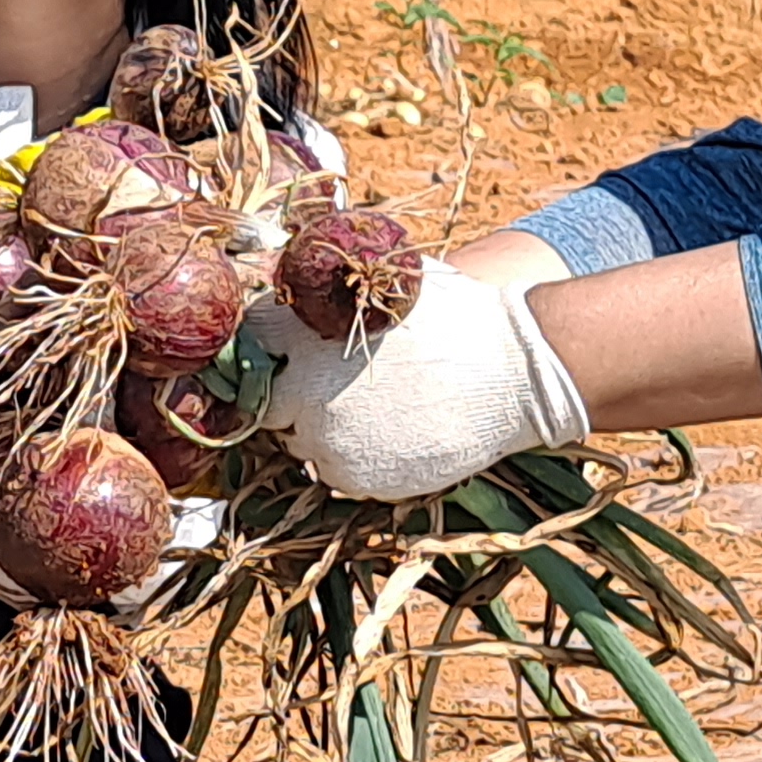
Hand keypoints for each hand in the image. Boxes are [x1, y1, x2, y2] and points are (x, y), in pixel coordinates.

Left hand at [252, 262, 591, 500]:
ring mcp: (328, 439)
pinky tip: (392, 431)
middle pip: (269, 402)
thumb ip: (329, 298)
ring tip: (374, 407)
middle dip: (293, 395)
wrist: (511, 371)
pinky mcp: (356, 477)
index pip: (250, 344)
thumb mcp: (384, 284)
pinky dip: (353, 455)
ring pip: (301, 442)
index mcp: (302, 332)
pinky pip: (334, 470)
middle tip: (335, 385)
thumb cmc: (452, 318)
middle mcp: (303, 388)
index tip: (288, 356)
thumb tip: (291, 298)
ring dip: (323, 428)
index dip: (268, 351)